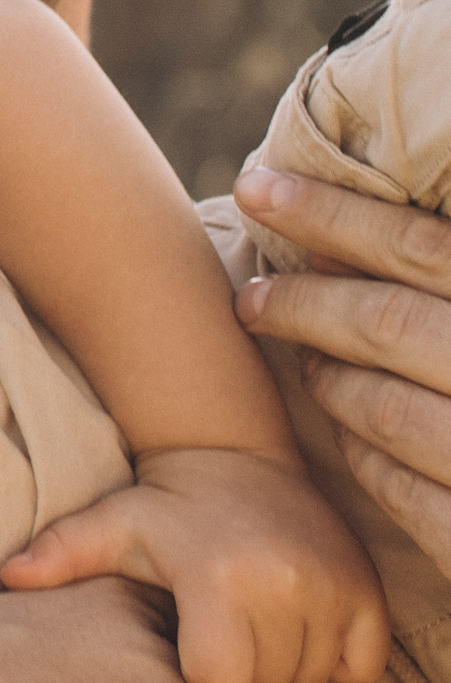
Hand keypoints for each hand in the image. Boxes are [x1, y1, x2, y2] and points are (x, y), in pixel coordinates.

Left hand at [0, 447, 389, 682]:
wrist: (238, 456)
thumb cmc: (165, 509)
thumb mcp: (113, 527)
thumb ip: (60, 554)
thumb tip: (8, 575)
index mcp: (216, 574)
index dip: (199, 676)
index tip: (186, 645)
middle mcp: (283, 580)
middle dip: (243, 675)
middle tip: (221, 629)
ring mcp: (334, 587)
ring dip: (285, 673)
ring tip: (254, 626)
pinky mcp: (370, 594)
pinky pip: (358, 669)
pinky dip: (333, 661)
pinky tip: (295, 627)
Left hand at [235, 162, 450, 565]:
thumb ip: (447, 279)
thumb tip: (348, 237)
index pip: (422, 247)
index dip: (332, 213)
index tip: (259, 188)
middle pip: (388, 323)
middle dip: (304, 303)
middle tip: (252, 298)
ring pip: (386, 409)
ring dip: (332, 381)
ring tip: (307, 361)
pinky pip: (408, 494)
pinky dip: (369, 459)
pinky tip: (353, 438)